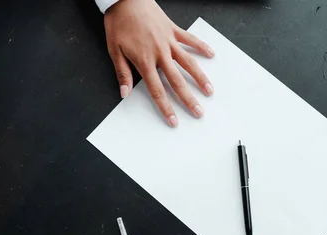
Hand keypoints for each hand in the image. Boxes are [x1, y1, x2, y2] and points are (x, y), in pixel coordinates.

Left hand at [104, 0, 214, 126]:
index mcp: (144, 61)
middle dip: (188, 100)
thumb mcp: (114, 50)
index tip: (174, 120)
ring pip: (188, 63)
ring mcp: (169, 41)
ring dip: (200, 78)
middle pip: (177, 81)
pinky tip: (211, 54)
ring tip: (209, 91)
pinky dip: (201, 47)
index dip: (166, 108)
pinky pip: (190, 40)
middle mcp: (160, 53)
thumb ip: (122, 73)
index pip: (157, 90)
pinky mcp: (173, 29)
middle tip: (198, 112)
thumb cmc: (119, 23)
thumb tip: (125, 93)